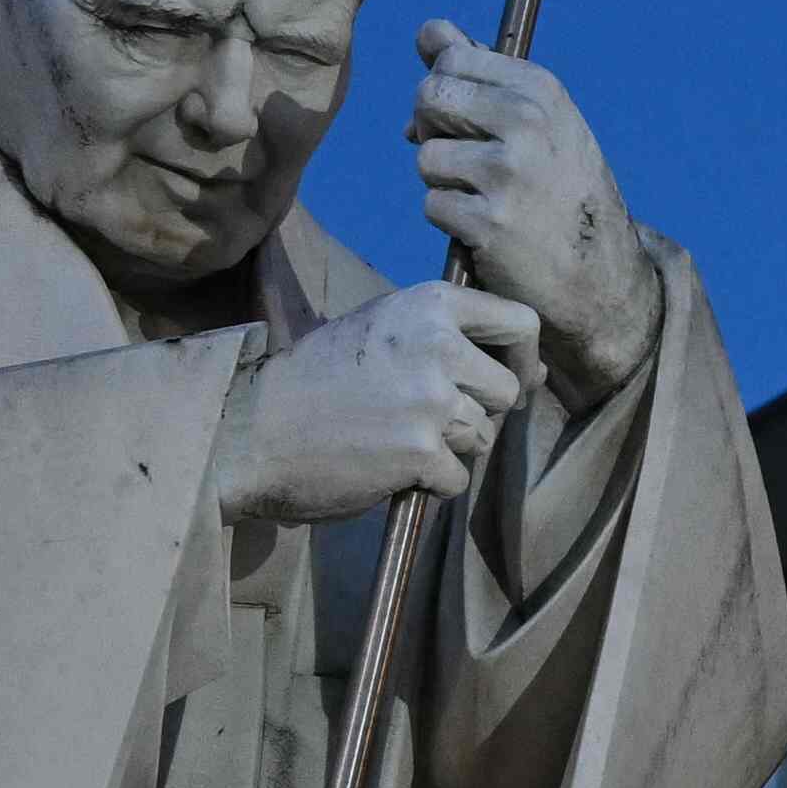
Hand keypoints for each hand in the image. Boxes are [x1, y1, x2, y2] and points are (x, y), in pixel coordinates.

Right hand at [221, 278, 541, 526]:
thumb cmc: (316, 380)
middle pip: (507, 391)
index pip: (521, 322)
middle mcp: (437, 344)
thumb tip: (536, 371)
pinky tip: (385, 466)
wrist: (251, 428)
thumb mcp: (381, 330)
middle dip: (478, 412)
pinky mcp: (420, 451)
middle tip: (425, 417)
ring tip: (391, 437)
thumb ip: (450, 338)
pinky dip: (429, 483)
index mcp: (430, 304)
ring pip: (482, 437)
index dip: (522, 359)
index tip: (506, 379)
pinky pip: (457, 478)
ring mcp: (431, 400)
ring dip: (447, 449)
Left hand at [410, 29, 662, 412]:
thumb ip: (484, 73)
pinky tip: (484, 227)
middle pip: (429, 97)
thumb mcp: (542, 122)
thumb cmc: (562, 191)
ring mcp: (506, 174)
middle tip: (465, 157)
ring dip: (443, 181)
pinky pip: (432, 203)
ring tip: (483, 197)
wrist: (600, 275)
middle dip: (432, 128)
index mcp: (542, 91)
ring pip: (426, 156)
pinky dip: (450, 219)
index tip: (463, 114)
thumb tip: (431, 31)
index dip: (444, 86)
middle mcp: (527, 123)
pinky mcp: (487, 222)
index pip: (452, 57)